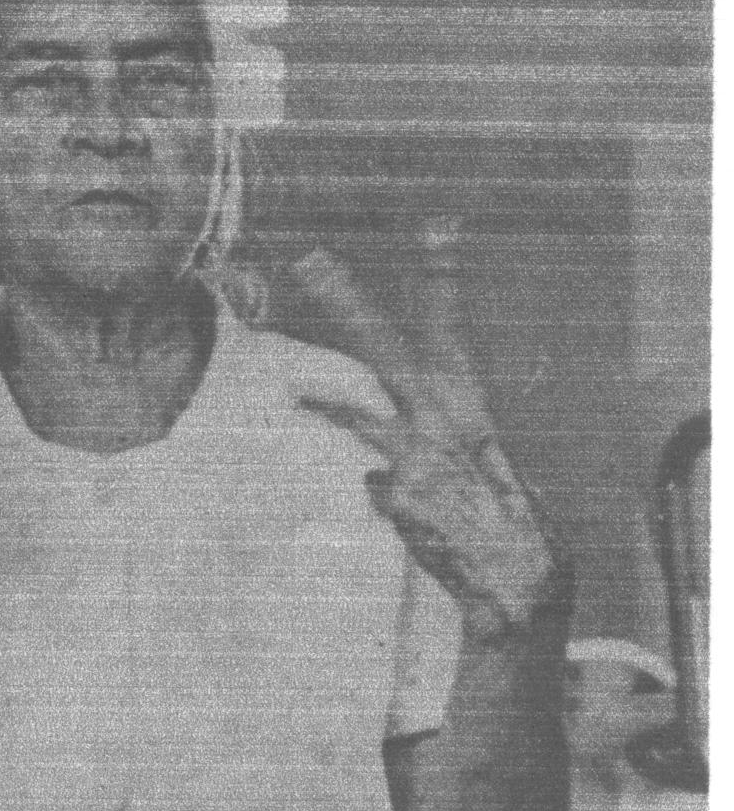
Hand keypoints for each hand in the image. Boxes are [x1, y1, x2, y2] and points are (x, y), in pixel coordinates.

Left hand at [285, 225, 570, 642]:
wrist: (519, 581)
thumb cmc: (506, 526)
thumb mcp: (472, 475)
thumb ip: (418, 460)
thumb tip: (370, 474)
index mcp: (473, 407)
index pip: (451, 333)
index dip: (440, 282)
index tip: (436, 229)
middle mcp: (443, 423)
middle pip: (387, 350)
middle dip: (350, 305)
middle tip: (313, 262)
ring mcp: (417, 457)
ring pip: (361, 416)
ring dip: (325, 401)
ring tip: (290, 387)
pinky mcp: (399, 495)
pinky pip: (381, 492)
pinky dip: (396, 505)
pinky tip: (424, 525)